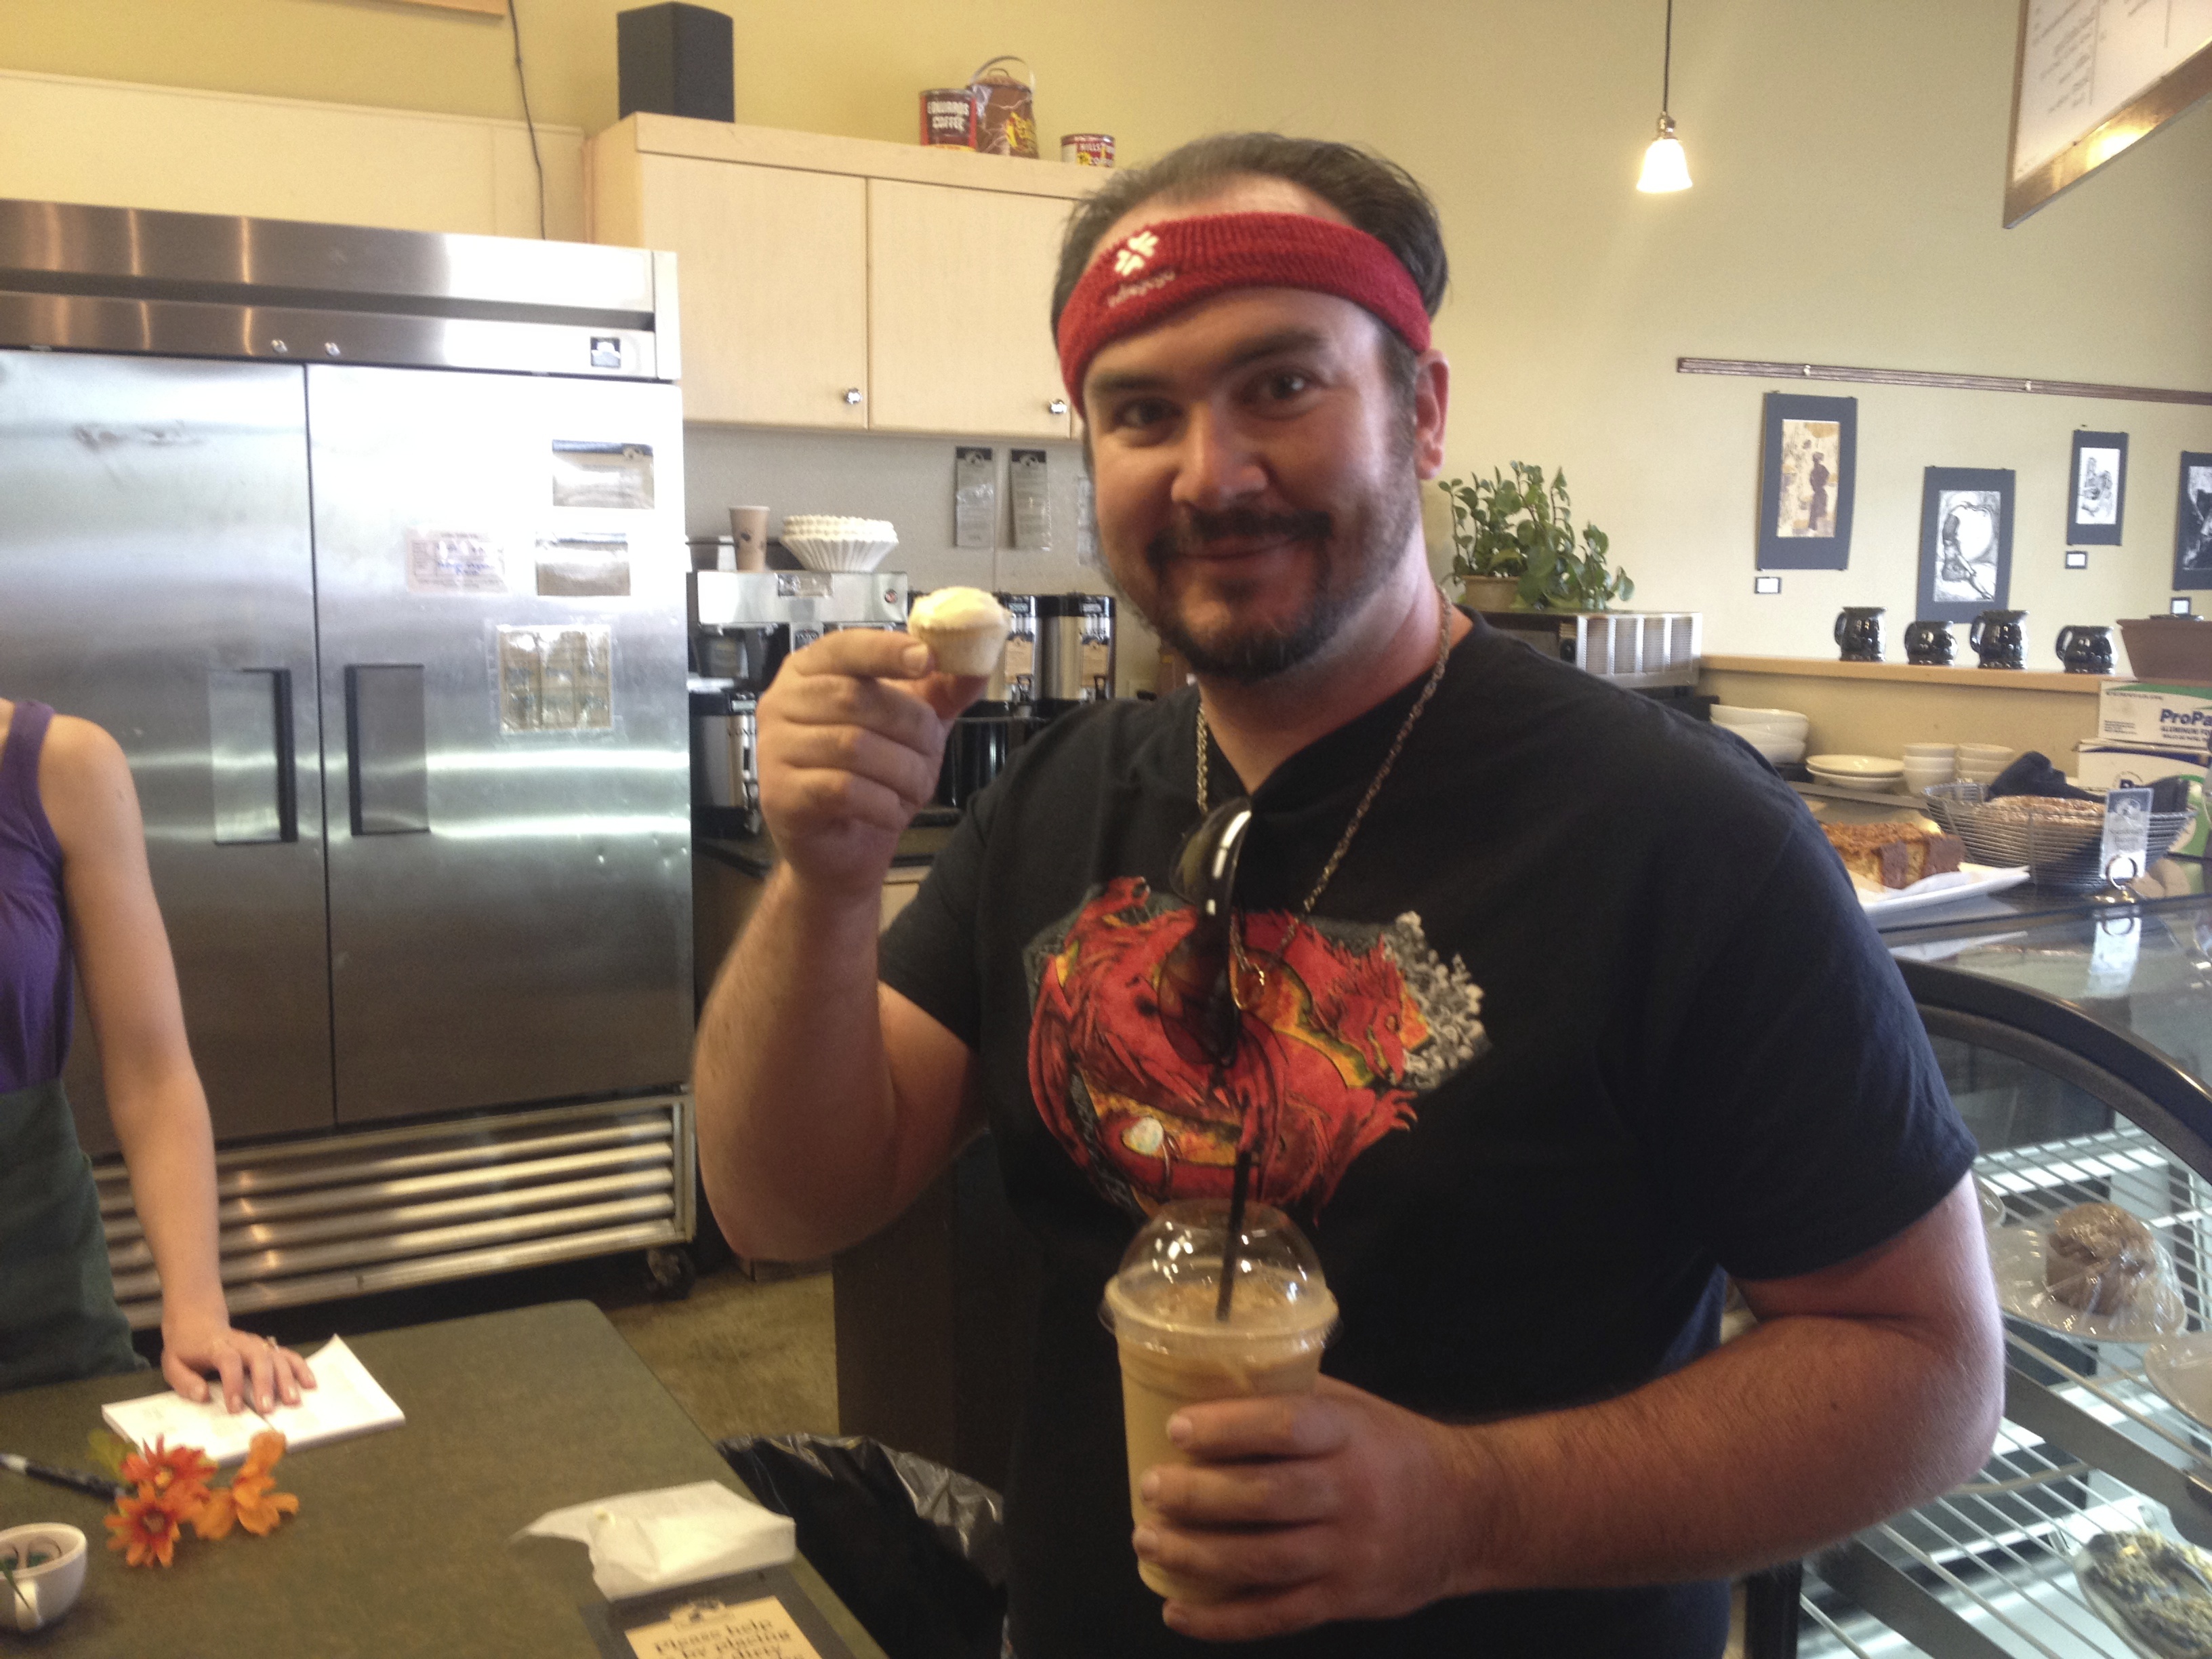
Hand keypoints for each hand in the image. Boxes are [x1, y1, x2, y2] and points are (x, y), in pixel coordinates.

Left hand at [160, 1310, 316, 1415]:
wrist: (198, 1322)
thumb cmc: (186, 1347)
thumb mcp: (172, 1364)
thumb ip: (185, 1381)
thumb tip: (203, 1396)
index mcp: (216, 1346)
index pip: (229, 1362)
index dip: (233, 1384)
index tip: (235, 1408)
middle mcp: (242, 1343)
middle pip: (260, 1357)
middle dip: (266, 1383)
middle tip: (268, 1409)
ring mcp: (257, 1344)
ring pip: (277, 1356)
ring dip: (287, 1378)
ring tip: (293, 1400)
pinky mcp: (267, 1347)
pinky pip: (288, 1355)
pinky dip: (301, 1368)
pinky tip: (309, 1384)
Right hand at [755, 630, 988, 897]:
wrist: (843, 847)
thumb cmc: (872, 775)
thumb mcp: (912, 727)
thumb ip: (940, 693)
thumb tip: (976, 663)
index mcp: (810, 671)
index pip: (845, 647)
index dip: (887, 650)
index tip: (928, 659)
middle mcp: (782, 703)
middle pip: (855, 697)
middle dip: (910, 726)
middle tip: (933, 751)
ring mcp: (774, 749)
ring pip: (853, 745)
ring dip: (901, 769)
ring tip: (916, 787)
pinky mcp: (780, 794)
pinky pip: (842, 790)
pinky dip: (881, 803)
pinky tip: (891, 811)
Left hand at [1133, 1376, 1488, 1639]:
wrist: (1468, 1514)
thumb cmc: (1393, 1449)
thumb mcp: (1353, 1409)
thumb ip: (1289, 1398)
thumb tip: (1204, 1380)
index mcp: (1351, 1435)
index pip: (1286, 1427)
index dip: (1227, 1428)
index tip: (1178, 1429)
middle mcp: (1353, 1494)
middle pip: (1264, 1498)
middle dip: (1196, 1496)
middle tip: (1151, 1487)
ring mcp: (1350, 1553)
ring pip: (1262, 1561)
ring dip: (1195, 1555)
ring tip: (1148, 1539)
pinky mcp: (1346, 1600)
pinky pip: (1277, 1616)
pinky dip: (1221, 1620)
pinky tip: (1176, 1609)